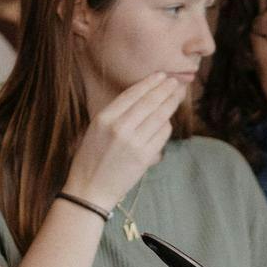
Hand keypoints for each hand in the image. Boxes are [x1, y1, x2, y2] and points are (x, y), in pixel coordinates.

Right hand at [62, 73, 186, 210]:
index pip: (132, 94)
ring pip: (160, 116)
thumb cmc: (90, 160)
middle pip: (150, 102)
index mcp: (104, 118)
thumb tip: (143, 98)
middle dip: (165, 89)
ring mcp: (134, 143)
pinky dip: (166, 126)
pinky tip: (167, 121)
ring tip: (176, 96)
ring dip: (171, 104)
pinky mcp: (145, 157)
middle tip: (176, 82)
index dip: (149, 83)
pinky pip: (162, 135)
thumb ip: (116, 114)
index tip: (161, 76)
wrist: (90, 191)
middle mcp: (119, 128)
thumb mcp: (95, 130)